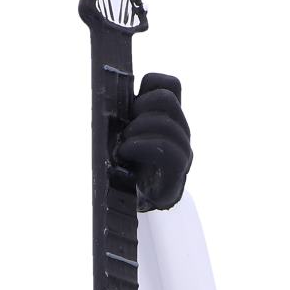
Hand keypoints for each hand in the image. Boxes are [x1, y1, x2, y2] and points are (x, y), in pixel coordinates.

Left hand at [117, 72, 192, 211]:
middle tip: (125, 128)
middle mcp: (180, 130)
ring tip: (124, 145)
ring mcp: (182, 149)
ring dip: (138, 130)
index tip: (131, 103)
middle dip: (140, 108)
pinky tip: (126, 153)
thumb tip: (106, 99)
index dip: (150, 85)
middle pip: (167, 99)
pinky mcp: (178, 169)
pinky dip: (141, 147)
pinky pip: (167, 150)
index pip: (170, 85)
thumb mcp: (121, 136)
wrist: (132, 205)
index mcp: (168, 117)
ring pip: (167, 123)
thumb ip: (123, 117)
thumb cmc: (123, 167)